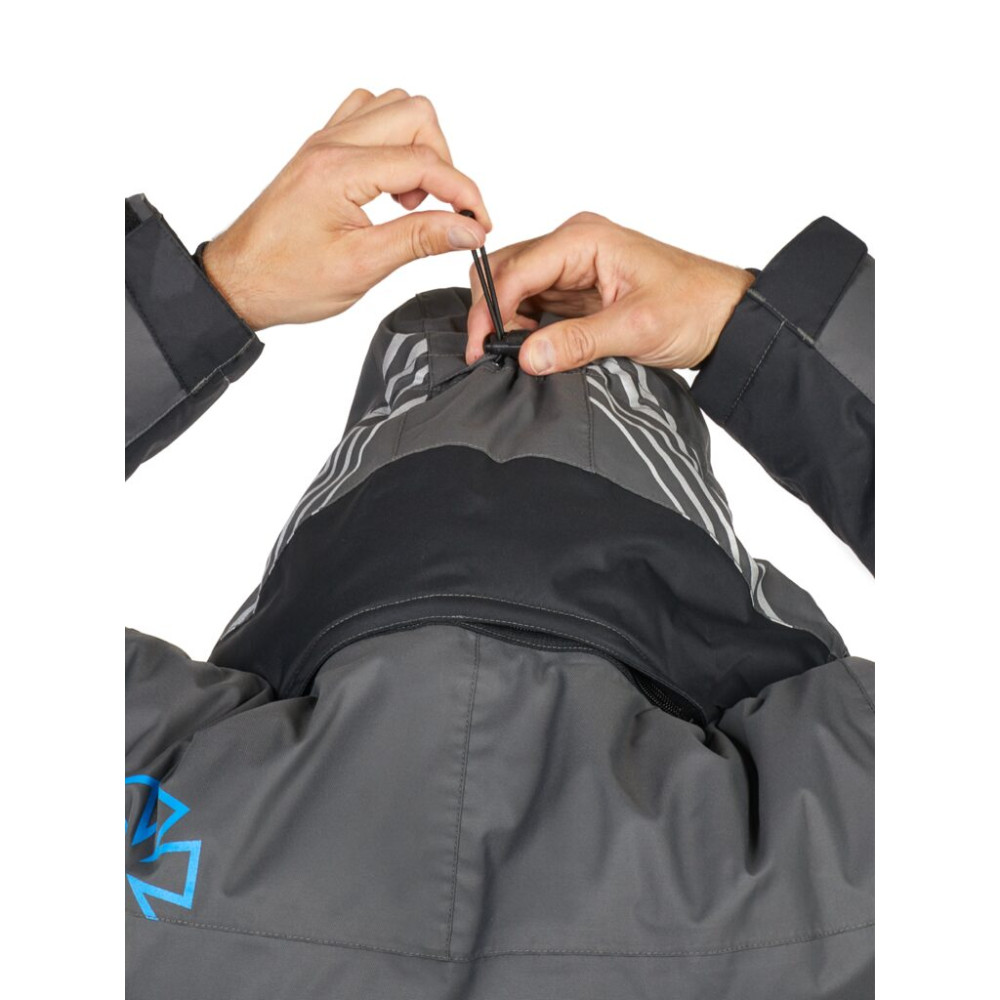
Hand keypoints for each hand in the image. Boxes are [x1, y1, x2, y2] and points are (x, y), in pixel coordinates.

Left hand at [202, 89, 490, 330]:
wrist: (238, 281)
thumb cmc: (286, 279)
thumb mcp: (361, 267)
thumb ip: (419, 240)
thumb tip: (467, 228)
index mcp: (339, 171)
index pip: (424, 161)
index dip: (463, 192)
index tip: (478, 224)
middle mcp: (331, 145)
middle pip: (415, 116)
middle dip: (443, 162)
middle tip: (440, 209)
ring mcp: (324, 142)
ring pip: (393, 107)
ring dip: (418, 147)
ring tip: (412, 198)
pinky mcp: (321, 150)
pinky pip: (367, 116)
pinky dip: (392, 141)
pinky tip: (390, 181)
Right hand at [465, 213, 753, 372]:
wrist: (728, 318)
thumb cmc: (696, 307)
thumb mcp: (637, 328)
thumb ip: (578, 342)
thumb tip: (527, 356)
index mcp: (583, 239)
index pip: (514, 269)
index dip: (490, 310)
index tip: (481, 348)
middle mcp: (572, 245)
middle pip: (504, 271)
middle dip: (490, 312)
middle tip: (491, 356)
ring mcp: (573, 267)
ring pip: (514, 287)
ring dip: (505, 321)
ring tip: (513, 357)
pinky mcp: (577, 291)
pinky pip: (534, 304)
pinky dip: (523, 326)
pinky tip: (530, 350)